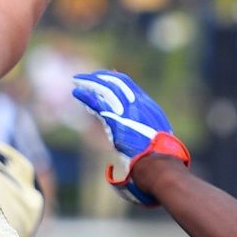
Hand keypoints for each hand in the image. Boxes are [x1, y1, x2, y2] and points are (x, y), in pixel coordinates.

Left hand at [71, 71, 189, 206]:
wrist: (158, 160)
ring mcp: (126, 110)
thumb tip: (141, 139)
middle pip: (116, 82)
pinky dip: (85, 96)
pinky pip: (97, 103)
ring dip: (89, 83)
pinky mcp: (115, 120)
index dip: (115, 79)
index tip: (105, 76)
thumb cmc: (159, 156)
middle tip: (86, 78)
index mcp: (148, 106)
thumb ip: (146, 133)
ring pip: (104, 89)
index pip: (129, 85)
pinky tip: (76, 93)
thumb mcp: (157, 138)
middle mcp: (137, 103)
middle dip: (99, 78)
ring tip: (77, 81)